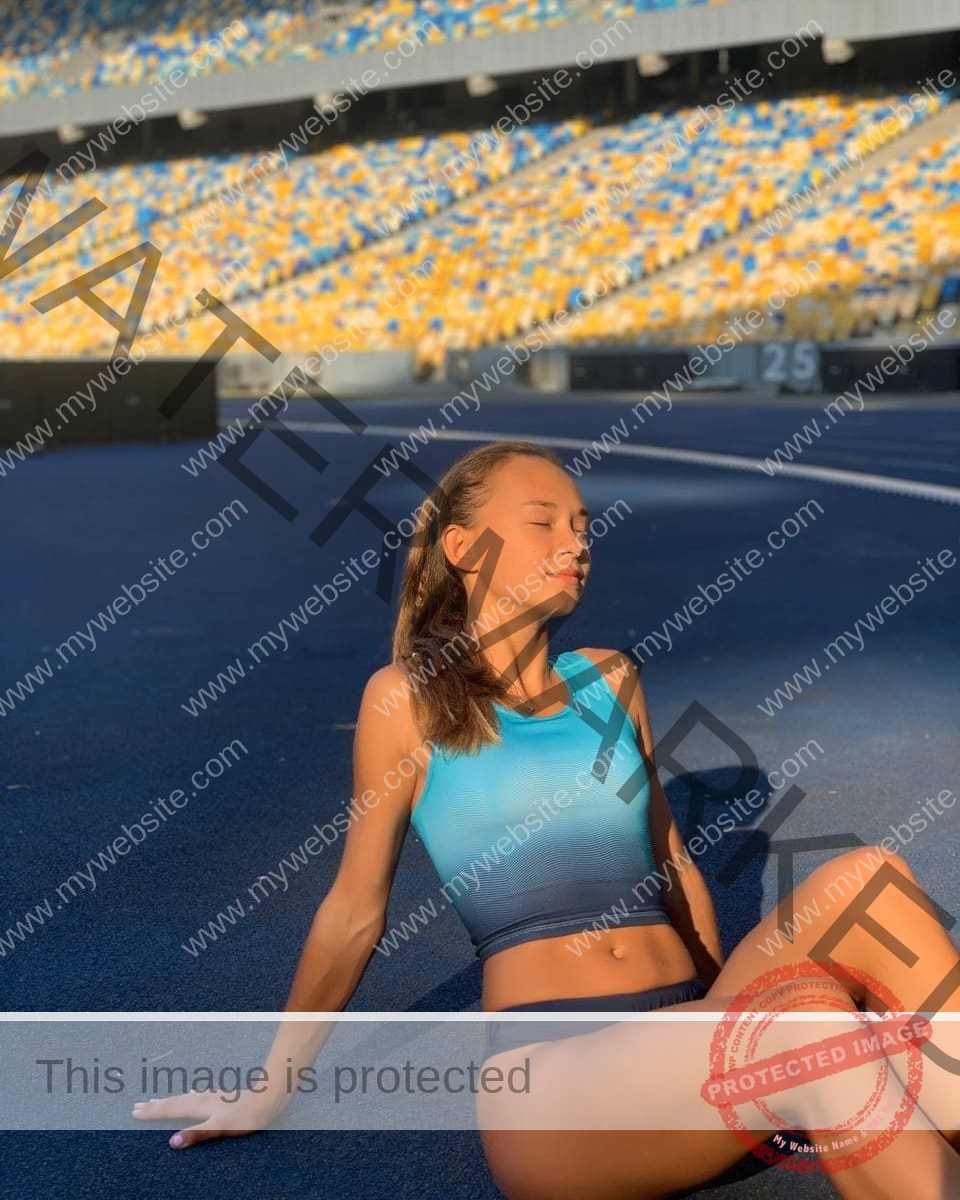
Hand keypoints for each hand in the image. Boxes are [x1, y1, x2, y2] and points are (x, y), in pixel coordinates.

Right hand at [131, 1087, 284, 1148]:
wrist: (267, 1100)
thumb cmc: (244, 1117)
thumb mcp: (219, 1128)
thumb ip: (196, 1134)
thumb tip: (171, 1141)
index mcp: (200, 1106)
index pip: (171, 1109)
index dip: (153, 1111)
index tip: (135, 1111)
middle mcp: (203, 1099)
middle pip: (175, 1101)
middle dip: (156, 1105)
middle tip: (136, 1105)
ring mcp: (212, 1096)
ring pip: (185, 1098)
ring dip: (169, 1100)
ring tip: (156, 1100)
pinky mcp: (221, 1097)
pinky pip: (197, 1096)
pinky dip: (188, 1096)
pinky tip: (193, 1094)